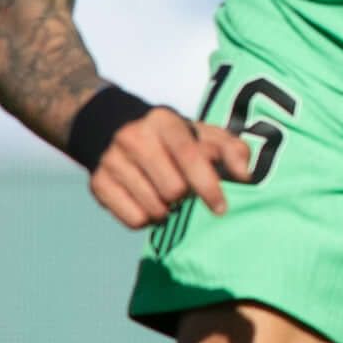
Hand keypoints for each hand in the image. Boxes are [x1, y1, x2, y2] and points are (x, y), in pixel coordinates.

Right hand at [87, 104, 252, 229]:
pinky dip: (147, 219)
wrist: (111, 127)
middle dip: (185, 197)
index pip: (189, 156)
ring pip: (153, 208)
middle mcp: (134, 138)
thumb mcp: (201, 133)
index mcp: (164, 122)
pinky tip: (148, 203)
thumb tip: (245, 176)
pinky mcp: (98, 183)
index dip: (208, 185)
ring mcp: (112, 161)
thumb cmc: (171, 137)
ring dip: (167, 211)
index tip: (221, 208)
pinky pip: (133, 220)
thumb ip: (231, 149)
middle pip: (173, 190)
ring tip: (165, 196)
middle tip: (183, 190)